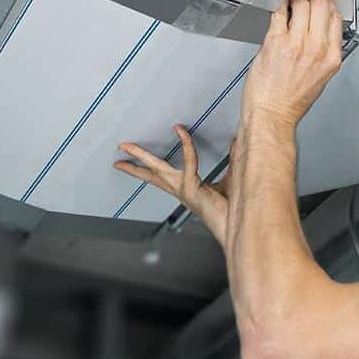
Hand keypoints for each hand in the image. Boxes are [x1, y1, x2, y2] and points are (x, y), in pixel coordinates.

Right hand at [113, 125, 231, 247]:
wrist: (238, 228)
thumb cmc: (233, 208)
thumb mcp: (232, 178)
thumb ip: (232, 160)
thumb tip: (237, 141)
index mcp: (185, 189)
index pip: (161, 175)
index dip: (151, 162)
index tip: (143, 152)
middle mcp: (181, 190)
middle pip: (151, 174)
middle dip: (133, 163)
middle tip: (120, 150)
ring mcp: (184, 190)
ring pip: (157, 169)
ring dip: (141, 156)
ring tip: (126, 146)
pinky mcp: (193, 189)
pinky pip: (188, 162)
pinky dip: (186, 145)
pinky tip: (180, 131)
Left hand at [241, 0, 343, 128]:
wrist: (271, 115)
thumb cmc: (291, 103)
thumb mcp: (320, 78)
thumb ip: (322, 54)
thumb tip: (317, 33)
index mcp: (331, 57)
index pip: (336, 18)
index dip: (329, 3)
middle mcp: (316, 48)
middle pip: (321, 5)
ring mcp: (295, 43)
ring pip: (301, 4)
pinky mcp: (274, 42)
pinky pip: (279, 13)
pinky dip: (279, 5)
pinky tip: (279, 6)